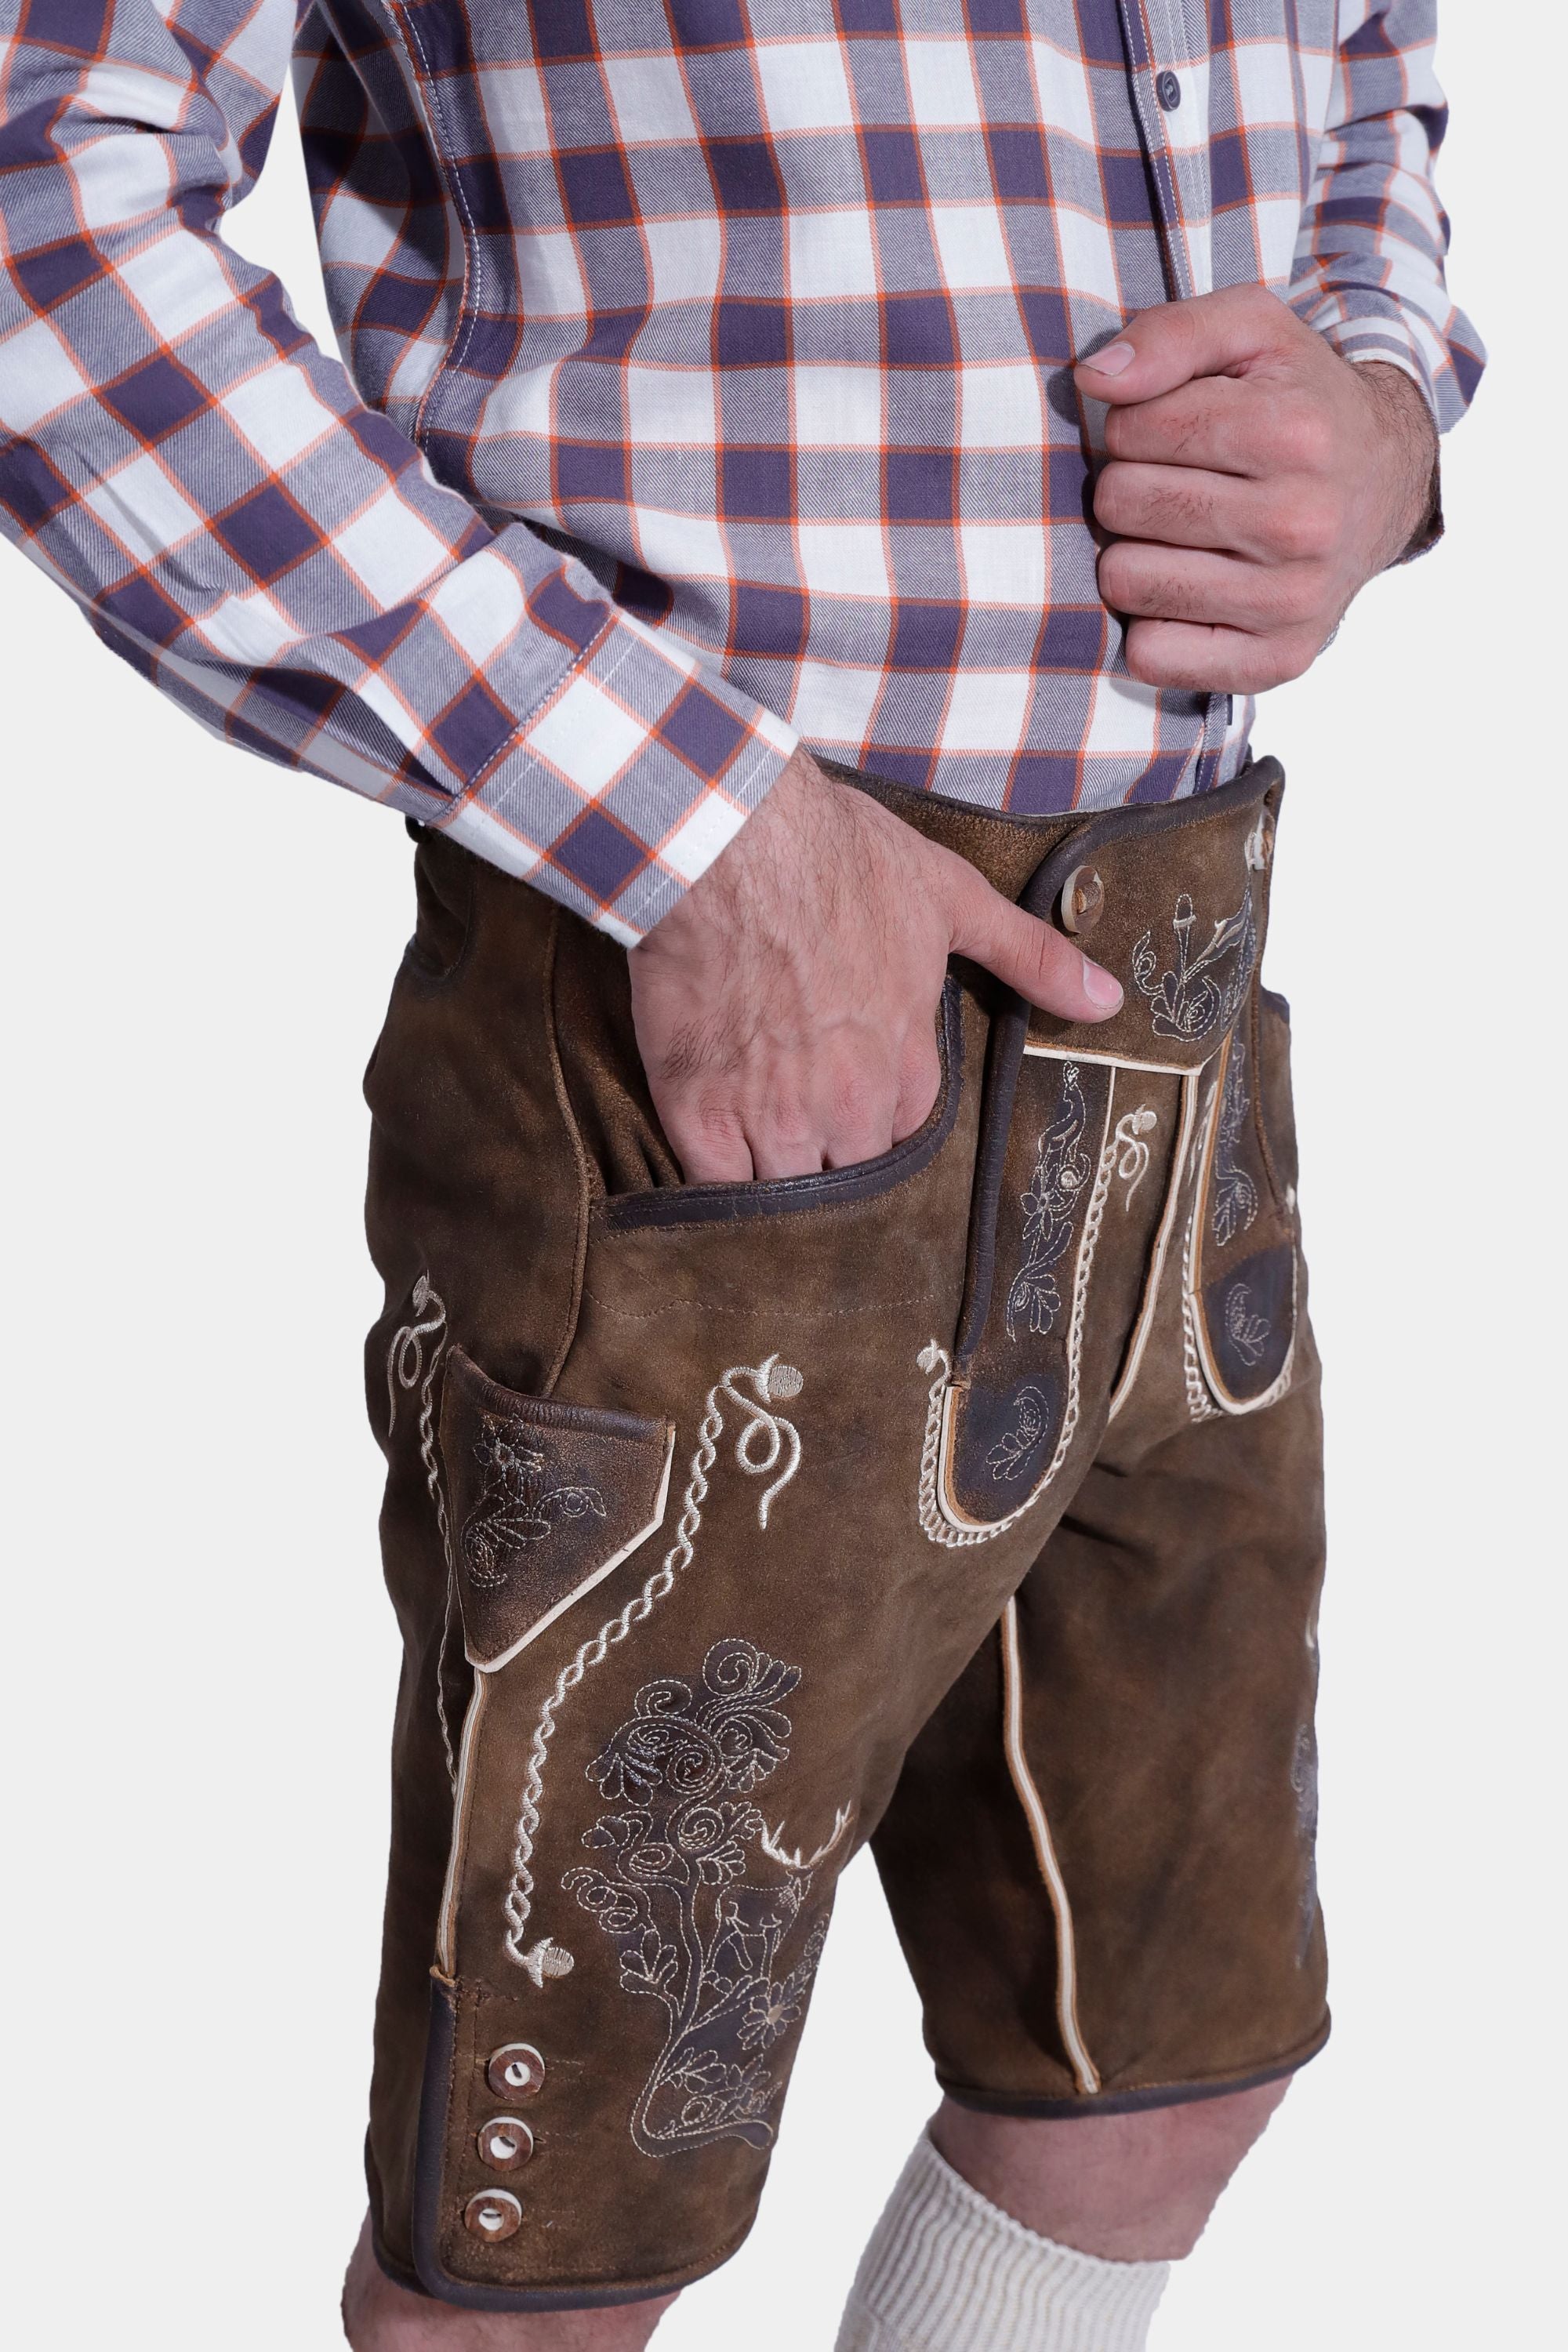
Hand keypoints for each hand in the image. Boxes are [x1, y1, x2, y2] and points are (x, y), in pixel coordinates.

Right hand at [629, 751, 1121, 1181]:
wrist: (730, 840)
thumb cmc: (838, 858)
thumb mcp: (951, 896)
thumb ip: (1028, 956)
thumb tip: (1107, 1000)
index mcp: (908, 1062)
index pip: (908, 1133)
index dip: (881, 1109)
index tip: (853, 1081)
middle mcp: (847, 1103)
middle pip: (849, 1172)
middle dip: (831, 1149)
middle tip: (796, 1102)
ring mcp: (771, 1114)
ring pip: (785, 1189)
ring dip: (774, 1170)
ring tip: (751, 1129)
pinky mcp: (698, 1111)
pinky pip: (715, 1185)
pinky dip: (715, 1176)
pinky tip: (710, 1142)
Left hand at [1075, 284, 1437, 692]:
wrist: (1387, 483)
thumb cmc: (1301, 402)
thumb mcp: (1251, 331)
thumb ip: (1171, 333)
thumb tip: (1093, 380)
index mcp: (1292, 433)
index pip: (1135, 428)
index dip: (1135, 423)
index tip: (1173, 429)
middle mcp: (1300, 523)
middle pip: (1122, 504)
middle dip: (1130, 485)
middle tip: (1175, 483)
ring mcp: (1291, 601)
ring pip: (1125, 580)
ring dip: (1133, 554)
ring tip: (1179, 535)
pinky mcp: (1278, 659)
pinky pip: (1151, 655)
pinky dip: (1151, 624)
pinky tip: (1186, 590)